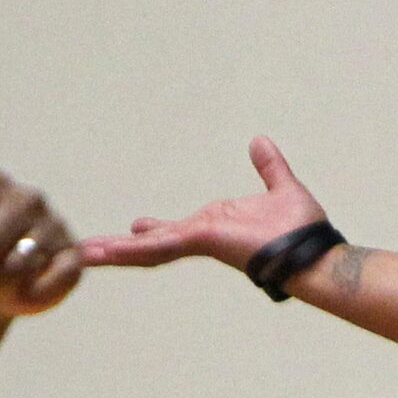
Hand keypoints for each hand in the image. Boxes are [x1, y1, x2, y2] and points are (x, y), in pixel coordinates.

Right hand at [80, 137, 332, 275]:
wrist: (315, 254)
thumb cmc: (304, 231)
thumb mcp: (281, 187)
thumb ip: (269, 167)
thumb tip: (260, 142)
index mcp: (215, 226)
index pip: (176, 231)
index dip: (154, 231)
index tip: (134, 226)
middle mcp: (204, 237)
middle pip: (153, 244)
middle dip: (122, 247)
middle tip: (88, 250)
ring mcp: (200, 242)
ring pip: (148, 249)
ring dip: (116, 252)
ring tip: (83, 255)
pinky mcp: (201, 241)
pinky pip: (159, 246)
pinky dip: (130, 250)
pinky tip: (104, 254)